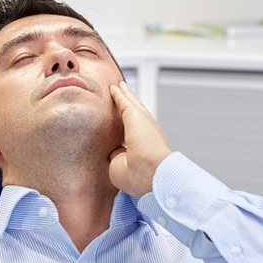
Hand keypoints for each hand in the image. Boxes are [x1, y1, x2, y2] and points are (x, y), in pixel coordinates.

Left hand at [108, 81, 171, 197]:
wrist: (149, 170)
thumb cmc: (136, 176)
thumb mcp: (120, 168)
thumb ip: (115, 157)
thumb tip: (114, 148)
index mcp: (146, 149)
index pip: (135, 138)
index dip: (130, 133)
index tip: (125, 132)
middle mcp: (148, 134)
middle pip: (137, 117)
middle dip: (131, 108)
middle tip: (126, 97)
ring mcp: (143, 122)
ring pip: (131, 105)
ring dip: (125, 96)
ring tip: (120, 86)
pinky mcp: (135, 114)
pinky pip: (123, 101)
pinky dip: (118, 94)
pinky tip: (113, 87)